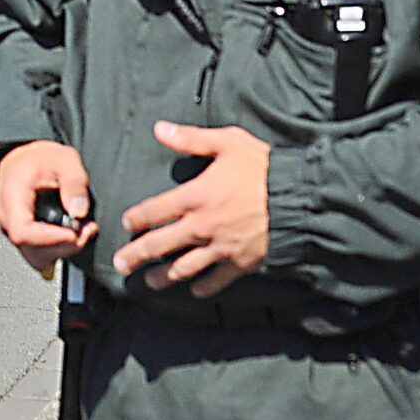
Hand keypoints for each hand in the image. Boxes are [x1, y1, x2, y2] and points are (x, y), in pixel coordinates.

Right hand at [0, 140, 97, 277]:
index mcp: (11, 196)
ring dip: (63, 250)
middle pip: (31, 249)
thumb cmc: (40, 159)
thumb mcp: (64, 159)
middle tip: (87, 229)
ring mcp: (12, 230)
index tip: (74, 232)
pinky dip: (58, 250)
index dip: (50, 238)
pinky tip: (72, 235)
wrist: (25, 159)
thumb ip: (74, 182)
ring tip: (82, 231)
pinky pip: (39, 255)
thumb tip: (79, 211)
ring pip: (36, 257)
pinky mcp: (24, 237)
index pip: (23, 231)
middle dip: (64, 245)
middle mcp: (6, 217)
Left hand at [112, 123, 270, 296]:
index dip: (136, 219)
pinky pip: (217, 281)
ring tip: (150, 283)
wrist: (298, 197)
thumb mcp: (226, 142)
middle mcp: (202, 225)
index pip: (154, 211)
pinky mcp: (240, 262)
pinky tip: (194, 290)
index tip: (126, 224)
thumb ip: (190, 139)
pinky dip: (203, 288)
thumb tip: (160, 129)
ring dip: (164, 277)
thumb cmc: (262, 167)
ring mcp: (220, 247)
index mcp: (194, 196)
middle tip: (121, 265)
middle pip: (160, 245)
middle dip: (136, 255)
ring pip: (183, 268)